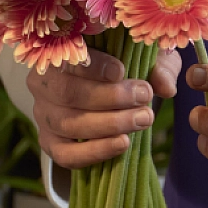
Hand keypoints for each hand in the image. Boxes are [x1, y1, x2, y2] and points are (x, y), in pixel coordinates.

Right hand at [31, 48, 181, 168]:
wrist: (109, 98)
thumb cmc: (126, 68)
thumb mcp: (145, 58)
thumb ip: (157, 66)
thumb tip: (164, 87)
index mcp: (59, 52)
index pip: (68, 57)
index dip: (94, 66)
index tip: (121, 71)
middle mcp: (42, 83)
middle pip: (67, 92)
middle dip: (110, 97)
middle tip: (144, 97)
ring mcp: (43, 115)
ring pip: (68, 123)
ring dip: (109, 124)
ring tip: (143, 119)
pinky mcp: (50, 143)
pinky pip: (65, 154)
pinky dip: (95, 152)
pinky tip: (122, 143)